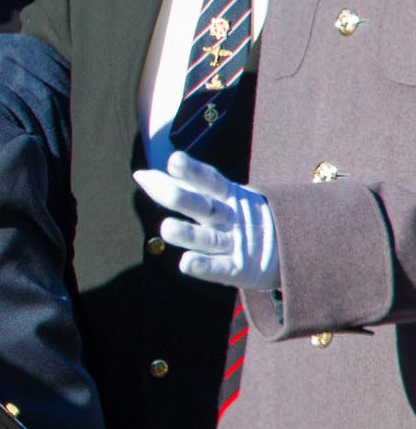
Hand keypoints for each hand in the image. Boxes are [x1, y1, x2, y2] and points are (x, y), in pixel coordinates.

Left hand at [133, 150, 278, 291]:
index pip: (208, 180)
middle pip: (204, 206)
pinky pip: (220, 268)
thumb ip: (181, 186)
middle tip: (160, 189)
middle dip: (183, 197)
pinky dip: (204, 266)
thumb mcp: (219, 197)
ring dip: (187, 234)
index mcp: (227, 196)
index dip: (192, 171)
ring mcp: (236, 243)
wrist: (287, 248)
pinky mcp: (241, 269)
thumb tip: (141, 174)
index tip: (173, 159)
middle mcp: (229, 218)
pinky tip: (186, 263)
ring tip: (166, 229)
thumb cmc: (236, 217)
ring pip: (208, 239)